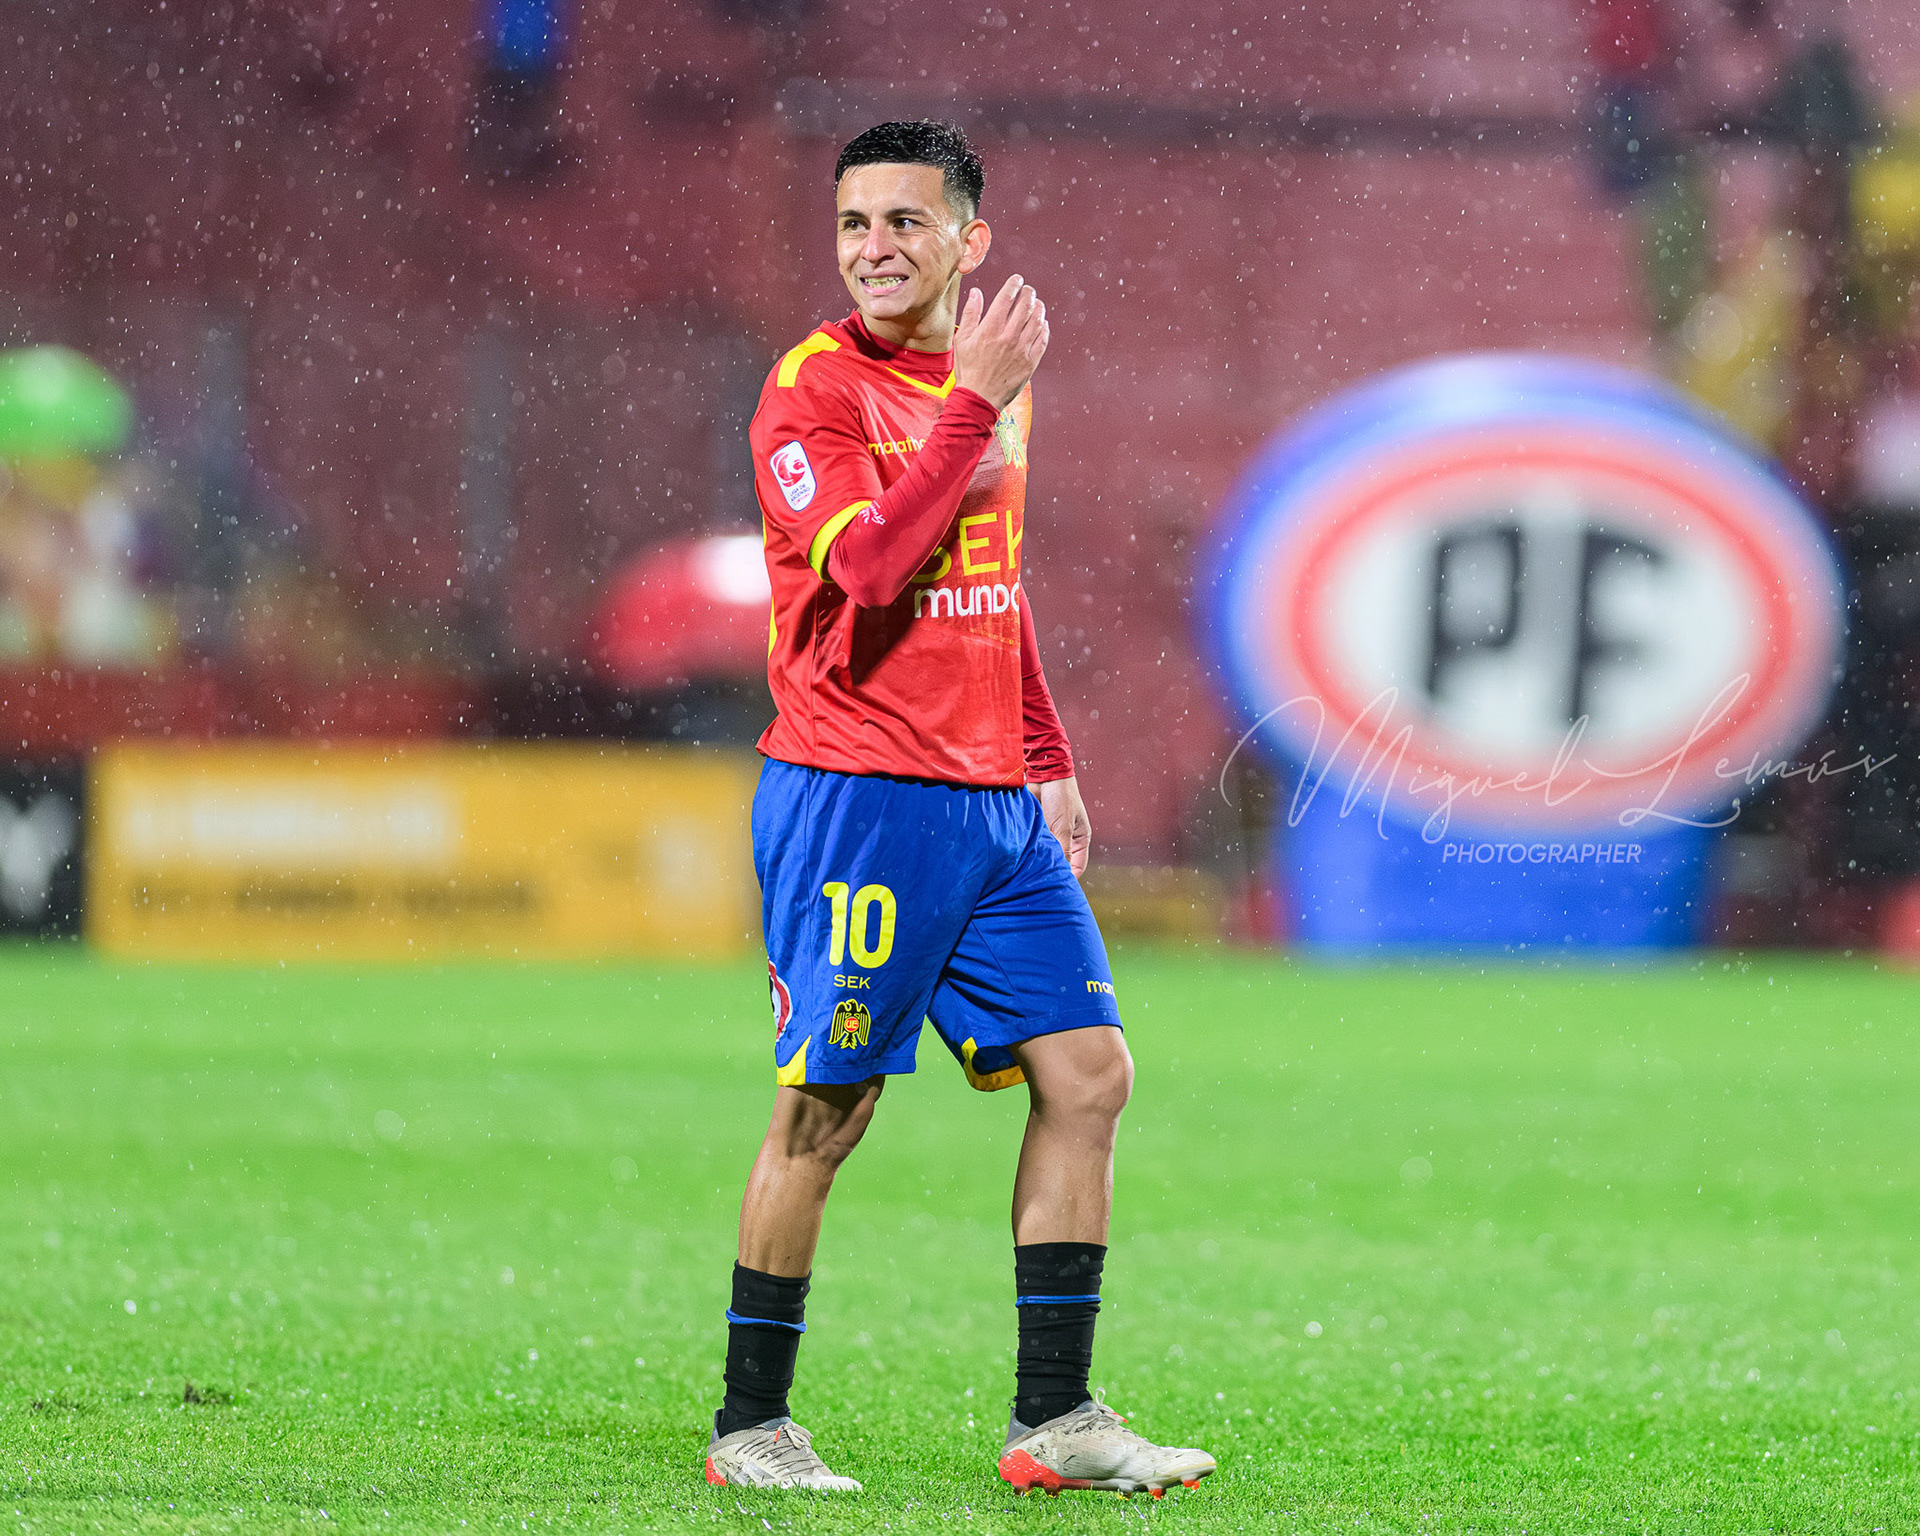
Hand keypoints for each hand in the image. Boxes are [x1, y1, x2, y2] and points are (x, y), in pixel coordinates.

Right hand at [953, 274, 1048, 409]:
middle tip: (1028, 290)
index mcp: (990, 329)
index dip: (1014, 285)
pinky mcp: (1031, 362)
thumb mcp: (962, 340)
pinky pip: (1042, 339)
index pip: (1007, 298)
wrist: (979, 398)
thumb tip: (976, 292)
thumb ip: (971, 314)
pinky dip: (1044, 328)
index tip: (1017, 280)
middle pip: (1025, 306)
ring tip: (1037, 303)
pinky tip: (1041, 323)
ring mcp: (1022, 349)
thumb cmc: (968, 369)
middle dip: (1029, 293)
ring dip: (1039, 308)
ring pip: (1037, 320)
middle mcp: (1009, 336)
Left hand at [1035, 775, 1090, 877]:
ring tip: (1029, 869)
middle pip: (1061, 862)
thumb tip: (1060, 873)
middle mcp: (1066, 838)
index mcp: (1080, 839)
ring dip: (1039, 859)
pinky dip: (1030, 849)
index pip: (1077, 867)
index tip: (1055, 886)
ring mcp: (1051, 833)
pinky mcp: (1037, 828)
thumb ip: (1062, 850)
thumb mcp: (1063, 827)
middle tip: (1038, 881)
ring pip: (1046, 854)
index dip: (1068, 877)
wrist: (1044, 774)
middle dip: (1051, 870)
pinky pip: (1034, 844)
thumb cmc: (1060, 797)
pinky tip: (1022, 855)